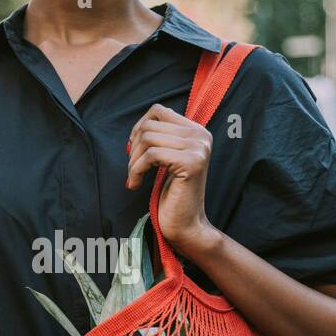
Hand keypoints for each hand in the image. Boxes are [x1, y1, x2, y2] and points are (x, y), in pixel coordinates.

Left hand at [126, 103, 216, 253]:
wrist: (186, 224)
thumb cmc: (173, 193)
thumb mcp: (168, 158)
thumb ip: (162, 138)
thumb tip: (139, 126)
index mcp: (198, 131)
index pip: (159, 111)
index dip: (139, 127)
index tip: (135, 150)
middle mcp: (201, 136)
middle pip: (150, 125)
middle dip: (133, 148)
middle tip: (133, 170)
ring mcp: (198, 148)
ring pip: (148, 138)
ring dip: (133, 161)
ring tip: (135, 178)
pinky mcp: (191, 163)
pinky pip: (151, 156)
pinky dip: (136, 170)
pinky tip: (136, 184)